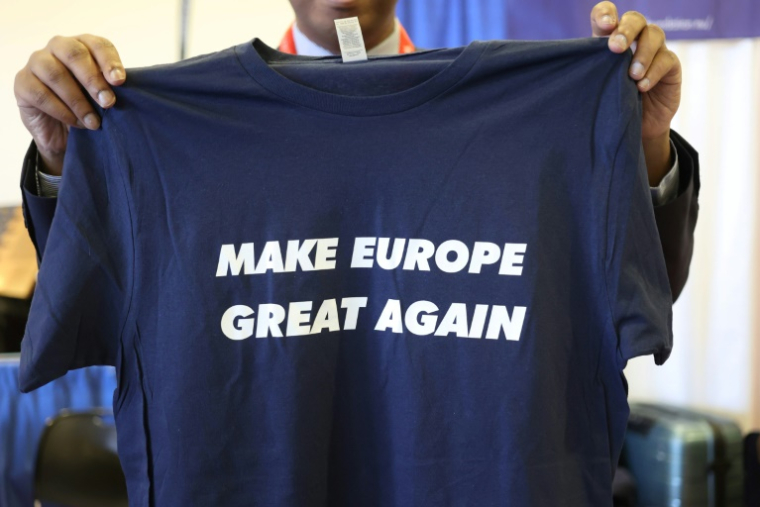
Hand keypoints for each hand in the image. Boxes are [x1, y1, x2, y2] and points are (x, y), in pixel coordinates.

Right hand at [14, 35, 124, 175]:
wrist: (63, 132)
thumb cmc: (89, 106)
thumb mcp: (103, 96)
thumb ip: (111, 87)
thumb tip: (130, 90)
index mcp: (83, 45)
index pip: (98, 44)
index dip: (109, 61)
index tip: (120, 81)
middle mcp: (58, 47)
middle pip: (75, 54)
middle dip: (94, 80)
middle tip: (109, 103)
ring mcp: (37, 63)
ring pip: (56, 74)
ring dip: (78, 101)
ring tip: (94, 122)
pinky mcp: (23, 83)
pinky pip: (41, 94)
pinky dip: (62, 111)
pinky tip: (76, 123)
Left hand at [590, 2, 681, 185]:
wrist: (635, 130)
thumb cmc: (608, 106)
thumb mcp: (594, 89)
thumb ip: (588, 72)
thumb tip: (566, 66)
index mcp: (609, 41)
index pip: (607, 15)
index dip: (606, 13)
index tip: (604, 25)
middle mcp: (634, 40)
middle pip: (634, 19)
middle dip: (625, 30)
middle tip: (615, 48)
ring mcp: (654, 51)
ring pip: (654, 34)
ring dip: (642, 52)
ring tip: (632, 75)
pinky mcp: (671, 66)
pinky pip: (666, 59)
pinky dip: (654, 71)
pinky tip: (642, 86)